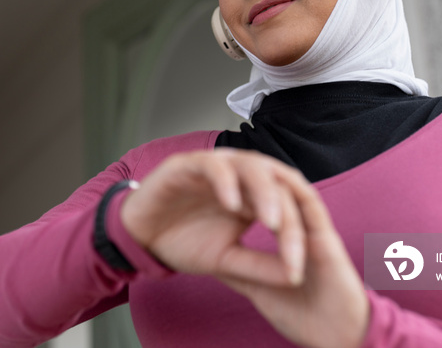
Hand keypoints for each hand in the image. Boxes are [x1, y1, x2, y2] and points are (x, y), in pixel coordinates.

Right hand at [120, 149, 307, 286]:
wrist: (141, 237)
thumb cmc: (184, 241)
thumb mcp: (226, 260)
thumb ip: (259, 265)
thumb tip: (296, 277)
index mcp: (253, 194)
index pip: (287, 204)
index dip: (297, 232)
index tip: (300, 265)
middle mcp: (240, 174)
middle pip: (276, 181)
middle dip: (288, 209)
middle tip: (292, 241)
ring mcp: (216, 165)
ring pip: (250, 165)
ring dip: (263, 192)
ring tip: (271, 221)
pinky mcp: (188, 163)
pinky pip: (213, 165)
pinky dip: (225, 182)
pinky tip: (232, 204)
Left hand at [218, 174, 368, 347]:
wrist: (337, 338)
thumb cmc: (303, 316)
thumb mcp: (260, 289)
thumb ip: (242, 269)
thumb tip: (211, 257)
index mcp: (287, 237)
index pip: (261, 204)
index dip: (238, 189)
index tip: (213, 180)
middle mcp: (302, 228)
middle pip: (276, 190)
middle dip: (253, 174)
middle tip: (228, 160)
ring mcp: (316, 231)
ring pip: (294, 191)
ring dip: (272, 177)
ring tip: (247, 162)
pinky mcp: (327, 240)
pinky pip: (313, 207)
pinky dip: (296, 191)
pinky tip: (278, 177)